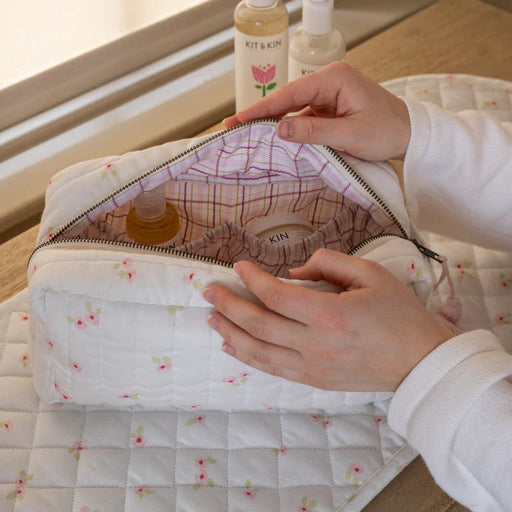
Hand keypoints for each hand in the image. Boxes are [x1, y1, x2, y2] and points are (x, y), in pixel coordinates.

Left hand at [203, 249, 452, 390]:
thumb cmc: (399, 314)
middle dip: (229, 306)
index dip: (252, 278)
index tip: (239, 266)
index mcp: (330, 315)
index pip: (276, 295)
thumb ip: (329, 263)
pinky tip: (232, 345)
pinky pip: (273, 368)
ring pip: (259, 351)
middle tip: (209, 291)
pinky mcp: (315, 381)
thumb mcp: (371, 274)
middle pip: (259, 324)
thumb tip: (294, 273)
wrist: (420, 363)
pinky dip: (248, 356)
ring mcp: (313, 367)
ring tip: (211, 318)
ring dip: (231, 333)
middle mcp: (315, 344)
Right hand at [224, 61, 410, 161]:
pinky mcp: (329, 109)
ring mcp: (328, 95)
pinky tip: (275, 141)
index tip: (238, 119)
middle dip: (261, 114)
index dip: (262, 108)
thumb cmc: (386, 131)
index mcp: (334, 79)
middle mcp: (328, 82)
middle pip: (287, 98)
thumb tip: (279, 130)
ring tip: (248, 136)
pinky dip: (289, 130)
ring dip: (273, 124)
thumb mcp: (350, 135)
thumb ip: (314, 133)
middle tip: (232, 127)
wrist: (409, 134)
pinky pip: (303, 118)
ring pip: (293, 109)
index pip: (290, 93)